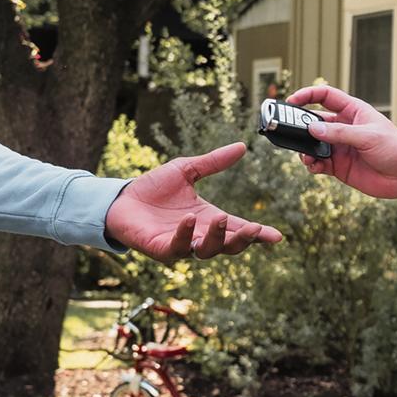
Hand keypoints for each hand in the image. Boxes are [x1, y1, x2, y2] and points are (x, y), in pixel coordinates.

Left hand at [104, 143, 282, 259]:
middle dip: (242, 239)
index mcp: (208, 219)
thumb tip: (242, 145)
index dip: (257, 234)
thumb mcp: (187, 170)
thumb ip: (214, 162)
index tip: (276, 236)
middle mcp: (198, 235)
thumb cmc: (153, 189)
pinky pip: (177, 247)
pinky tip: (188, 219)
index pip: (237, 228)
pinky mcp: (160, 248)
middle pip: (228, 246)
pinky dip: (184, 234)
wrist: (120, 199)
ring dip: (216, 237)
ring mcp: (181, 244)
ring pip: (206, 251)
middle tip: (253, 228)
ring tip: (220, 218)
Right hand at [285, 84, 396, 199]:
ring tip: (305, 157)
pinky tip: (314, 167)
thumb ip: (339, 133)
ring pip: (312, 144)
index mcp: (352, 111)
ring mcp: (340, 147)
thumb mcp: (368, 136)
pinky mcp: (339, 166)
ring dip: (304, 149)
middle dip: (299, 126)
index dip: (307, 95)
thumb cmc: (396, 148)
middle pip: (313, 121)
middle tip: (288, 131)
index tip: (291, 101)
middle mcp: (343, 127)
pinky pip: (318, 163)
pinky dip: (312, 165)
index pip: (325, 96)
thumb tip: (312, 128)